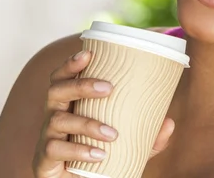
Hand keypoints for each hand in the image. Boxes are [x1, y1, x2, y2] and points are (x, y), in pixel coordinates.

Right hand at [32, 50, 175, 177]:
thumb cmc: (98, 156)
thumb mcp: (125, 144)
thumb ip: (146, 136)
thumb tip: (169, 122)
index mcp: (68, 104)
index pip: (62, 77)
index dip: (71, 64)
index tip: (88, 53)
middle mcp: (53, 115)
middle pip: (56, 91)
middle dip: (81, 85)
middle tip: (109, 88)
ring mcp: (47, 136)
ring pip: (57, 120)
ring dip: (87, 124)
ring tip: (112, 134)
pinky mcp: (44, 159)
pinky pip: (55, 149)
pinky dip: (78, 150)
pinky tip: (98, 155)